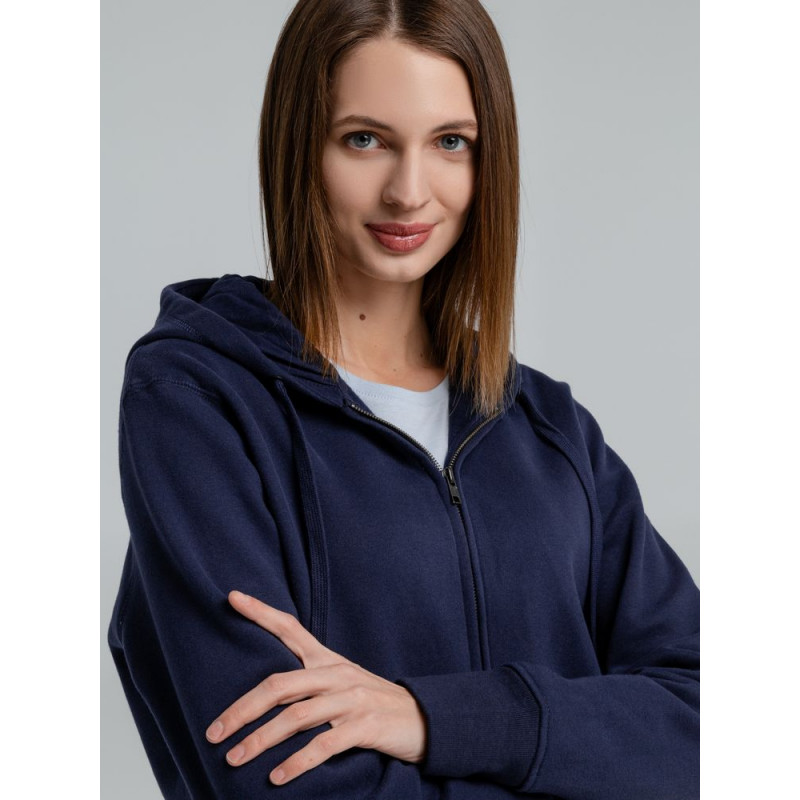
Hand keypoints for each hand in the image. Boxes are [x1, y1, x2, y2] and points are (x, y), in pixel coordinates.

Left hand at [205, 591, 426, 784]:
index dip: (261, 613)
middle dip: (242, 709)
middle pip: (280, 684)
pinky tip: (277, 777)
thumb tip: (266, 695)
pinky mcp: (365, 725)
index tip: (232, 597)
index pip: (290, 628)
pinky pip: (324, 745)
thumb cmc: (373, 703)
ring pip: (296, 717)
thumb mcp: (343, 683)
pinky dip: (297, 763)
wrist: (424, 719)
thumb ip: (310, 683)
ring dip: (261, 740)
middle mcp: (337, 674)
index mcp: (328, 660)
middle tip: (214, 733)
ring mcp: (352, 699)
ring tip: (235, 759)